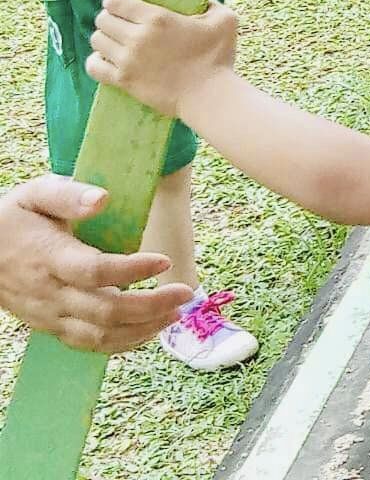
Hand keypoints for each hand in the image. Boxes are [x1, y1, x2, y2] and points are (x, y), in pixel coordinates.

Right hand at [0, 176, 191, 351]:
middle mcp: (49, 292)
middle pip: (103, 310)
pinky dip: (122, 343)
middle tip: (186, 293)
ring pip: (98, 335)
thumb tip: (103, 199)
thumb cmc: (13, 219)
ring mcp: (49, 315)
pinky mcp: (50, 327)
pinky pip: (88, 344)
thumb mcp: (35, 194)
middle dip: (150, 305)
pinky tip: (149, 330)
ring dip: (142, 329)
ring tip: (176, 313)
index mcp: (49, 257)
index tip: (165, 260)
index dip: (132, 270)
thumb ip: (68, 195)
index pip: (94, 271)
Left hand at [88, 0, 238, 120]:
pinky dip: (96, 60)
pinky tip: (108, 59)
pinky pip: (94, 66)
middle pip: (103, 20)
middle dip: (110, 17)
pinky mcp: (123, 80)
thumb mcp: (225, 20)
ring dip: (105, 38)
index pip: (114, 1)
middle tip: (124, 22)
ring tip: (118, 41)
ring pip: (97, 41)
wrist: (208, 96)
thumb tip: (202, 0)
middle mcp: (136, 37)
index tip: (125, 1)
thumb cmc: (218, 57)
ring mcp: (127, 60)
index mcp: (157, 18)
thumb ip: (211, 4)